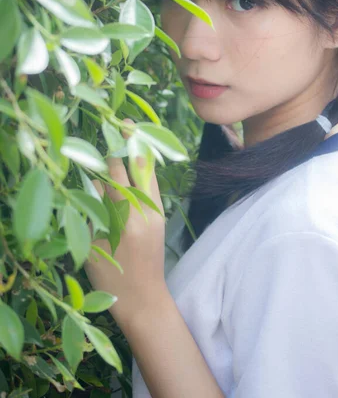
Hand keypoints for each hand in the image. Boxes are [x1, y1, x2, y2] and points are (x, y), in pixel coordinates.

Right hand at [84, 119, 166, 328]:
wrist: (145, 300)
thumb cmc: (112, 279)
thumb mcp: (94, 245)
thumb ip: (95, 211)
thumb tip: (95, 181)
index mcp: (126, 219)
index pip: (117, 178)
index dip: (108, 156)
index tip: (102, 137)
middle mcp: (146, 210)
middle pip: (140, 168)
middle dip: (132, 143)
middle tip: (124, 119)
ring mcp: (157, 212)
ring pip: (151, 174)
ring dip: (141, 151)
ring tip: (134, 129)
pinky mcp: (161, 216)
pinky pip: (153, 185)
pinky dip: (146, 168)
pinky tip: (139, 157)